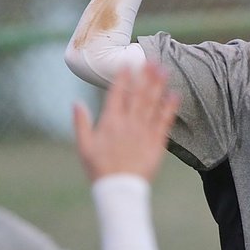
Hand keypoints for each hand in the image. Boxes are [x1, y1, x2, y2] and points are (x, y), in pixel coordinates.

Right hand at [74, 63, 178, 182]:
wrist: (119, 189)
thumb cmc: (100, 169)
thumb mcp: (84, 147)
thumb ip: (81, 123)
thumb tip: (75, 103)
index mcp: (110, 122)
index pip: (117, 94)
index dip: (123, 77)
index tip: (128, 63)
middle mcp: (128, 123)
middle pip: (138, 94)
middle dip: (145, 75)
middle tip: (152, 59)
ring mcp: (144, 132)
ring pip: (152, 104)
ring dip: (158, 86)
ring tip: (164, 70)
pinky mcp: (156, 143)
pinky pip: (164, 121)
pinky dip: (169, 107)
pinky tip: (174, 95)